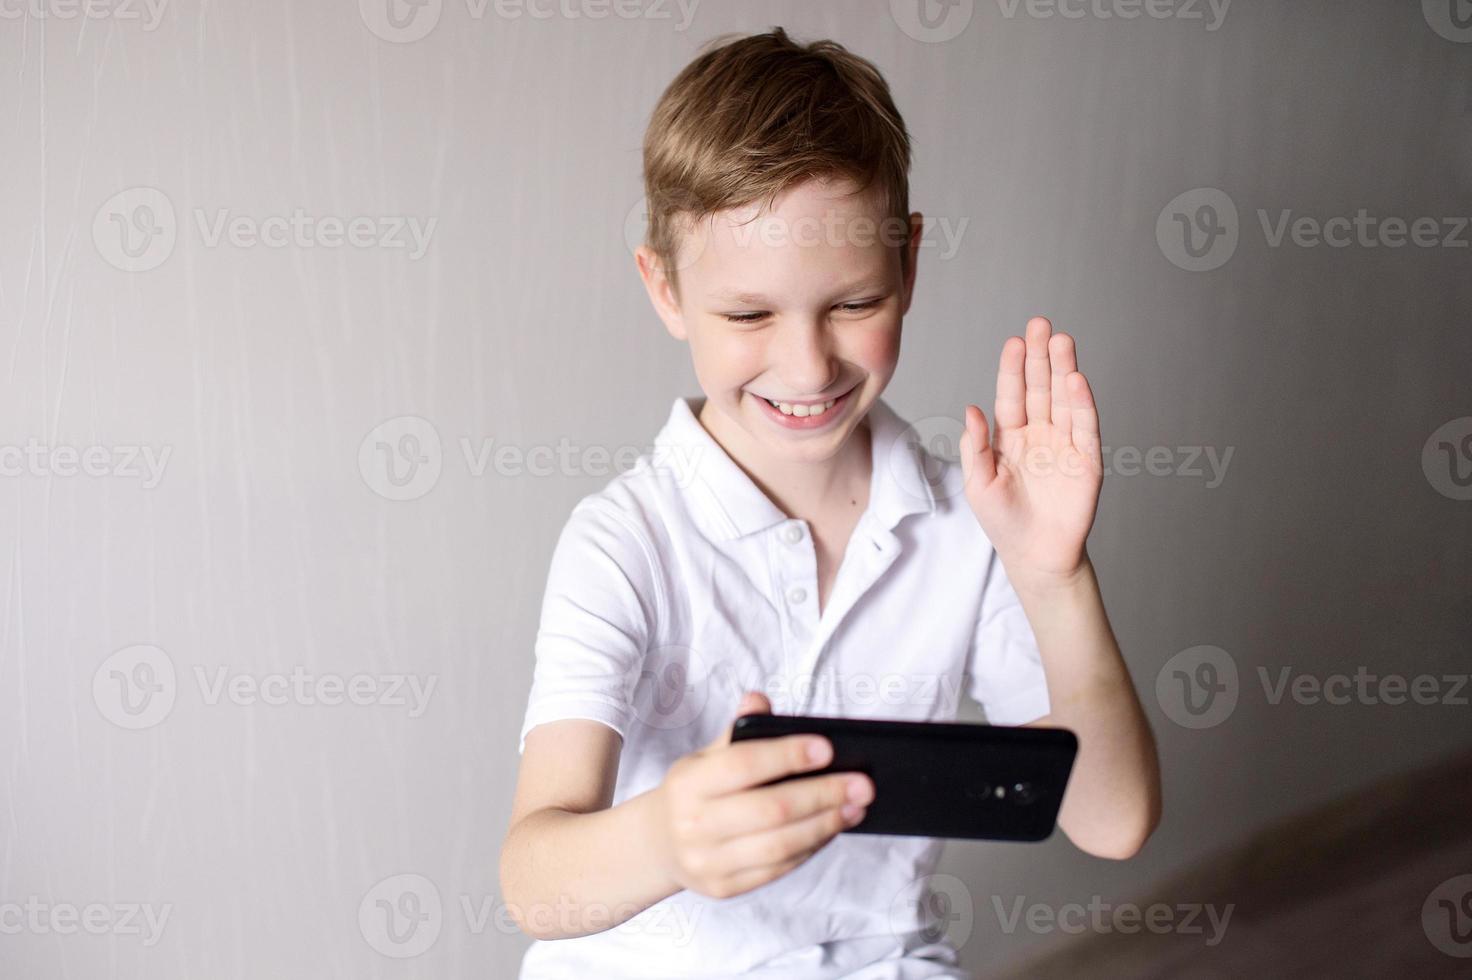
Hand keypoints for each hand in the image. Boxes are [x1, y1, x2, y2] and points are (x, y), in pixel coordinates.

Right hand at [652, 692, 873, 899]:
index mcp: (689, 783)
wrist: (659, 843)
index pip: (744, 764)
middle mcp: (694, 824)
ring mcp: (708, 861)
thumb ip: (737, 731)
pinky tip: (830, 830)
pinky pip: (778, 870)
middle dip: (823, 795)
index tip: (827, 748)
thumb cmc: (695, 792)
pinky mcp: (724, 887)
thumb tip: (759, 701)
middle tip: (862, 784)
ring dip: (825, 825)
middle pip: (771, 810)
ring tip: (854, 808)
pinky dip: (810, 848)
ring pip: (780, 845)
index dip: (787, 755)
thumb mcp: (706, 756)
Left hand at [959, 316, 1102, 585]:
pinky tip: (1076, 379)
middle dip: (1039, 357)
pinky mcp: (1087, 460)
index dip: (1013, 369)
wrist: (1036, 557)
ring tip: (1061, 341)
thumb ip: (976, 447)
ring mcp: (1065, 445)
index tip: (1013, 342)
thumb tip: (970, 408)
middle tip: (1040, 325)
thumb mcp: (978, 485)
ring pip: (1064, 400)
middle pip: (1040, 389)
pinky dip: (1082, 403)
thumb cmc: (1003, 522)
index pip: (1011, 395)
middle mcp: (1039, 435)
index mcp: (1010, 438)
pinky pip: (1085, 426)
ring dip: (1063, 371)